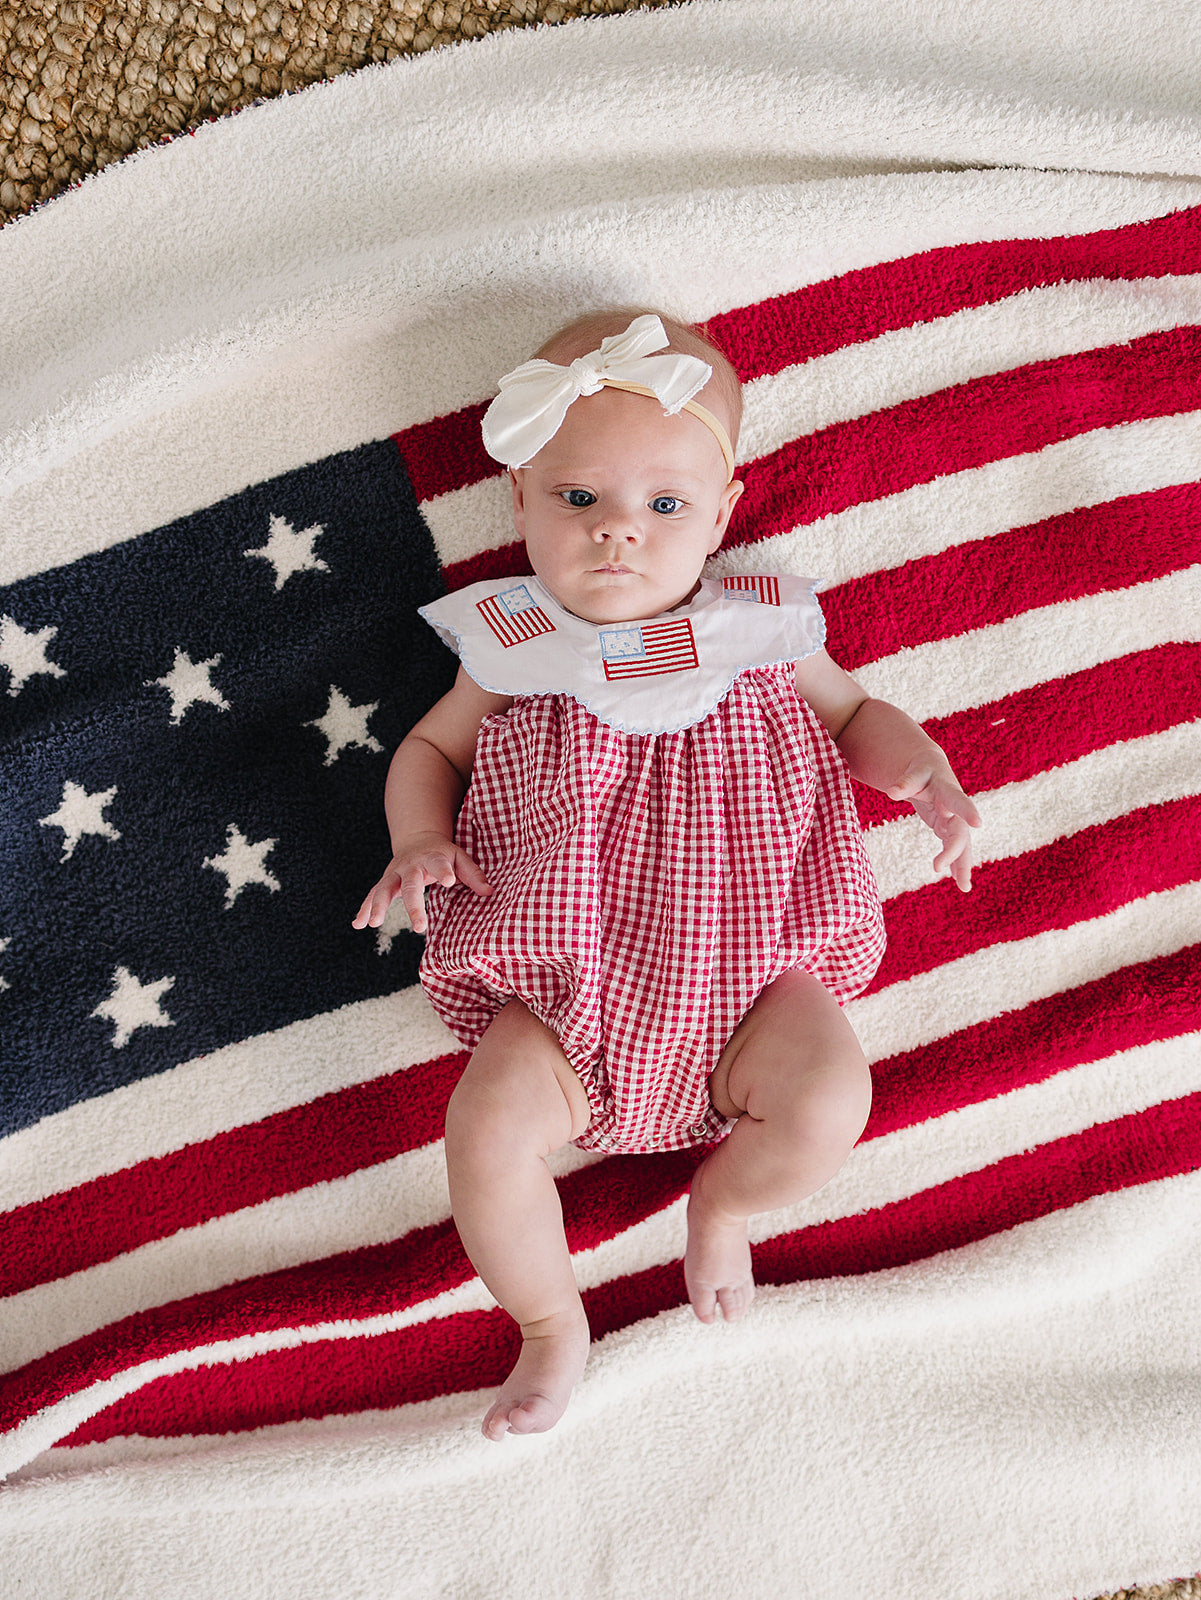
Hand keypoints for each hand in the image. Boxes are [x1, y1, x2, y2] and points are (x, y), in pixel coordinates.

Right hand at [352, 832, 492, 933]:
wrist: (418, 839)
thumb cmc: (443, 854)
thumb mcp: (459, 857)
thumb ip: (473, 874)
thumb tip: (489, 892)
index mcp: (432, 857)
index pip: (438, 863)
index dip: (443, 871)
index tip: (448, 881)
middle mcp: (411, 865)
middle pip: (410, 884)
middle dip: (413, 905)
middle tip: (420, 927)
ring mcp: (395, 873)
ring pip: (384, 889)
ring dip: (378, 905)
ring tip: (374, 923)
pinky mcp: (386, 882)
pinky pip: (373, 895)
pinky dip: (364, 909)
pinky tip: (357, 924)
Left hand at [889, 766, 982, 892]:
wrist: (932, 768)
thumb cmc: (921, 769)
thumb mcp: (913, 772)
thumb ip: (905, 782)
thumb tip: (891, 792)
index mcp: (948, 790)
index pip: (959, 800)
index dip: (968, 811)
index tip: (979, 823)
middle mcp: (955, 809)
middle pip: (959, 831)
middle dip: (953, 850)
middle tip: (937, 868)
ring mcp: (954, 820)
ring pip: (961, 844)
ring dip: (962, 864)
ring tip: (964, 887)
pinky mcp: (948, 828)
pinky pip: (954, 848)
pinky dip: (955, 863)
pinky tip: (959, 881)